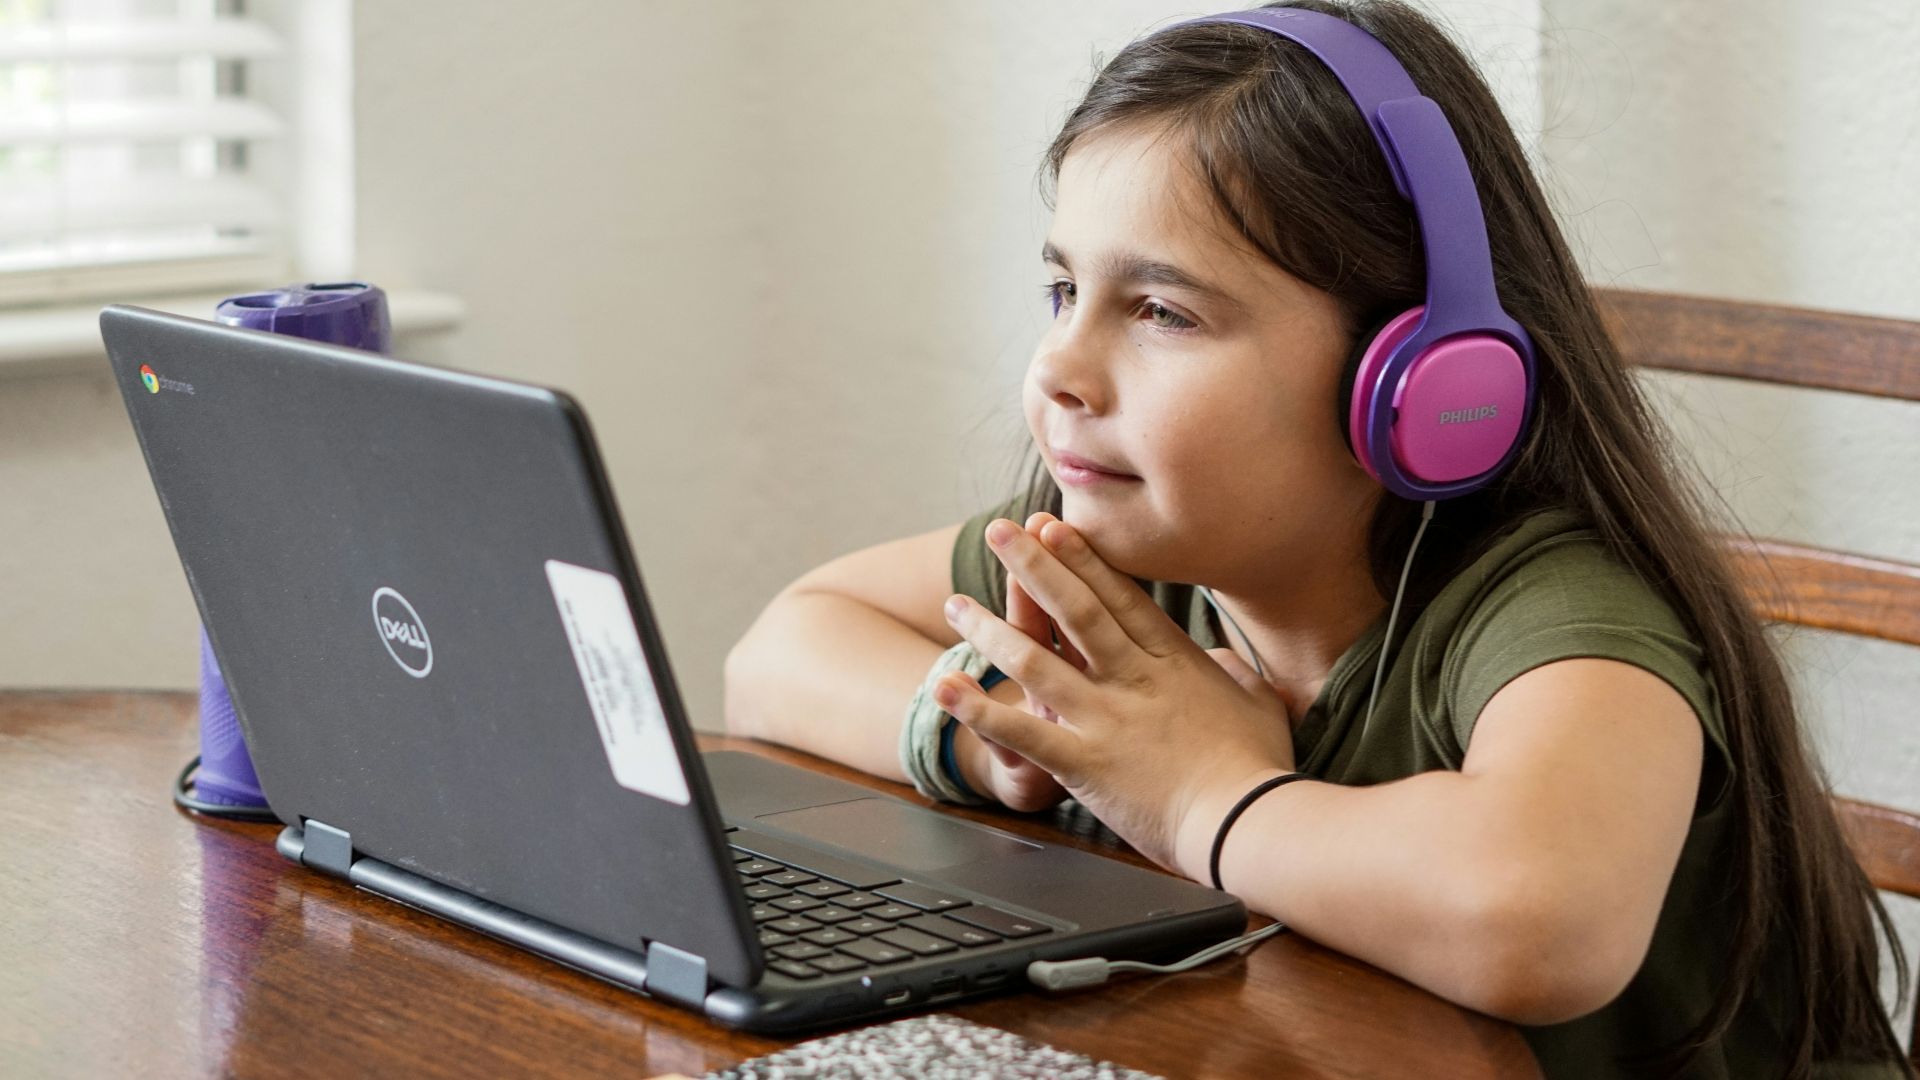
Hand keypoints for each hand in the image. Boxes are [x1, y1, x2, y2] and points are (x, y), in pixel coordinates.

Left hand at [936, 513, 1296, 876]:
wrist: (1246, 821)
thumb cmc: (1259, 768)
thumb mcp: (1260, 704)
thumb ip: (1234, 673)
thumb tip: (1220, 659)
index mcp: (1173, 662)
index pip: (1119, 597)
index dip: (1082, 558)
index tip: (1054, 526)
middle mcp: (1131, 679)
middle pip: (1074, 610)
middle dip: (1033, 565)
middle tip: (1000, 531)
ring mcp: (1104, 718)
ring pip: (1035, 660)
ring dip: (990, 630)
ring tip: (957, 604)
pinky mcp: (1083, 762)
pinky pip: (1021, 731)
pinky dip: (979, 710)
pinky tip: (945, 687)